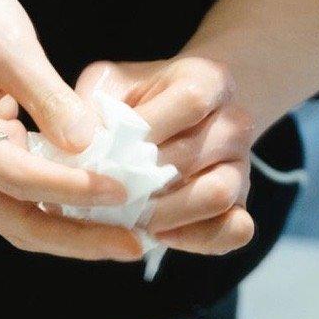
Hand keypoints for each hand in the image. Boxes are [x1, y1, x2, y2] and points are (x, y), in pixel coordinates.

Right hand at [0, 0, 143, 263]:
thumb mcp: (9, 45)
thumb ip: (48, 98)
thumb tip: (87, 147)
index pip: (18, 178)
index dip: (72, 189)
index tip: (120, 191)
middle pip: (19, 221)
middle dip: (78, 237)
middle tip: (135, 244)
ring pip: (22, 216)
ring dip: (73, 227)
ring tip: (127, 232)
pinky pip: (23, 193)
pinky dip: (60, 201)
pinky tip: (100, 200)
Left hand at [68, 54, 257, 257]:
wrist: (182, 116)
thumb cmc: (138, 99)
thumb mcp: (111, 84)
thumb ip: (91, 104)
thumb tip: (75, 144)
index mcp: (209, 79)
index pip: (190, 100)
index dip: (149, 127)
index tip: (111, 147)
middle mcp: (235, 121)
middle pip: (194, 154)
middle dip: (143, 180)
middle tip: (104, 194)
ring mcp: (242, 165)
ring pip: (218, 194)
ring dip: (166, 213)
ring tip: (129, 216)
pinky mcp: (242, 204)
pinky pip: (236, 229)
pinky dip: (197, 239)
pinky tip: (160, 234)